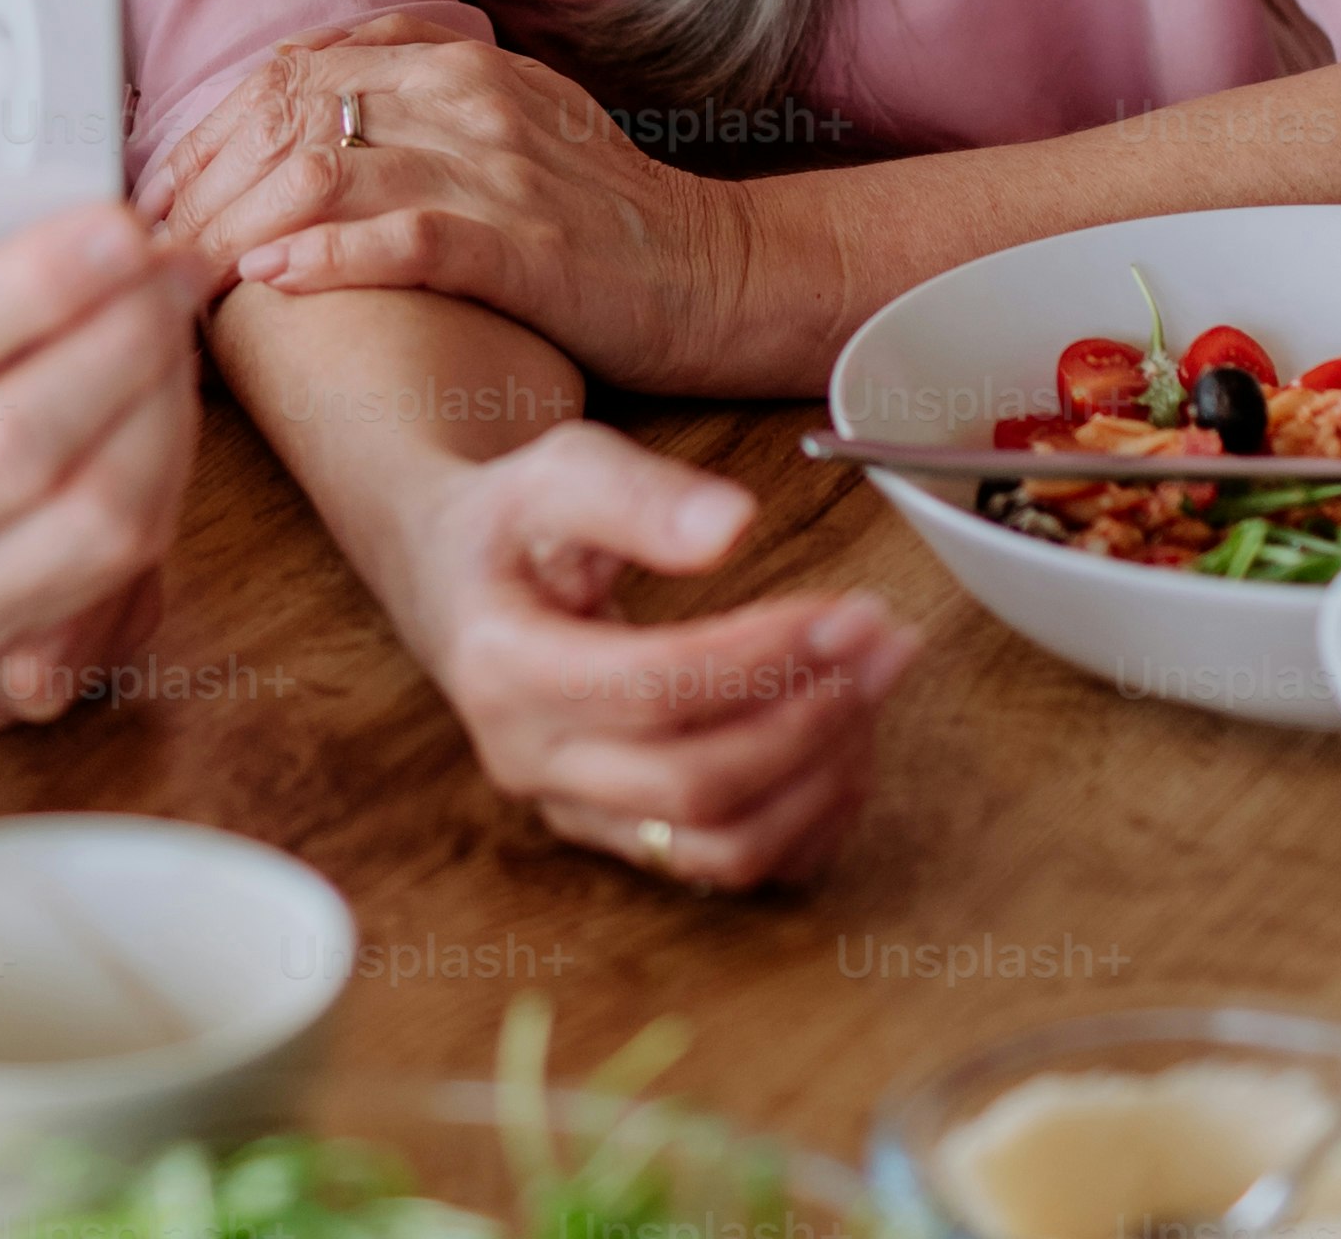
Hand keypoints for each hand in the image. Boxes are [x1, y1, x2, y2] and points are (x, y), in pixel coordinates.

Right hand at [0, 72, 219, 728]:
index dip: (30, 287)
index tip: (115, 223)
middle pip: (20, 444)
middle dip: (122, 340)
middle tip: (173, 256)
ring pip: (83, 522)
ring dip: (158, 410)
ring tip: (177, 316)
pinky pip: (103, 573)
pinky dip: (157, 481)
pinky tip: (165, 400)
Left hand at [139, 15, 773, 392]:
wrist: (717, 272)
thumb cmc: (597, 215)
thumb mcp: (501, 123)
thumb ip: (408, 101)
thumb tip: (293, 110)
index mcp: (456, 62)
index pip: (292, 68)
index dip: (208, 126)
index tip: (161, 185)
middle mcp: (469, 97)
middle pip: (291, 111)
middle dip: (202, 178)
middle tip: (150, 240)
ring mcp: (498, 168)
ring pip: (329, 169)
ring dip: (238, 222)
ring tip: (183, 267)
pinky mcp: (526, 244)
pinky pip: (405, 236)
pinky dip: (328, 255)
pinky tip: (271, 279)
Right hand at [393, 425, 913, 888]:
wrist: (456, 581)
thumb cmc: (510, 524)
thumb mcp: (555, 471)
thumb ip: (639, 496)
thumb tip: (734, 526)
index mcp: (504, 671)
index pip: (655, 689)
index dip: (764, 657)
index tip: (847, 610)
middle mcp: (532, 763)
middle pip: (697, 786)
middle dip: (812, 718)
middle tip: (884, 644)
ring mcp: (576, 813)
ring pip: (721, 849)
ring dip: (821, 778)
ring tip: (873, 687)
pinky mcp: (620, 837)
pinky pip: (732, 869)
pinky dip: (809, 821)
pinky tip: (847, 743)